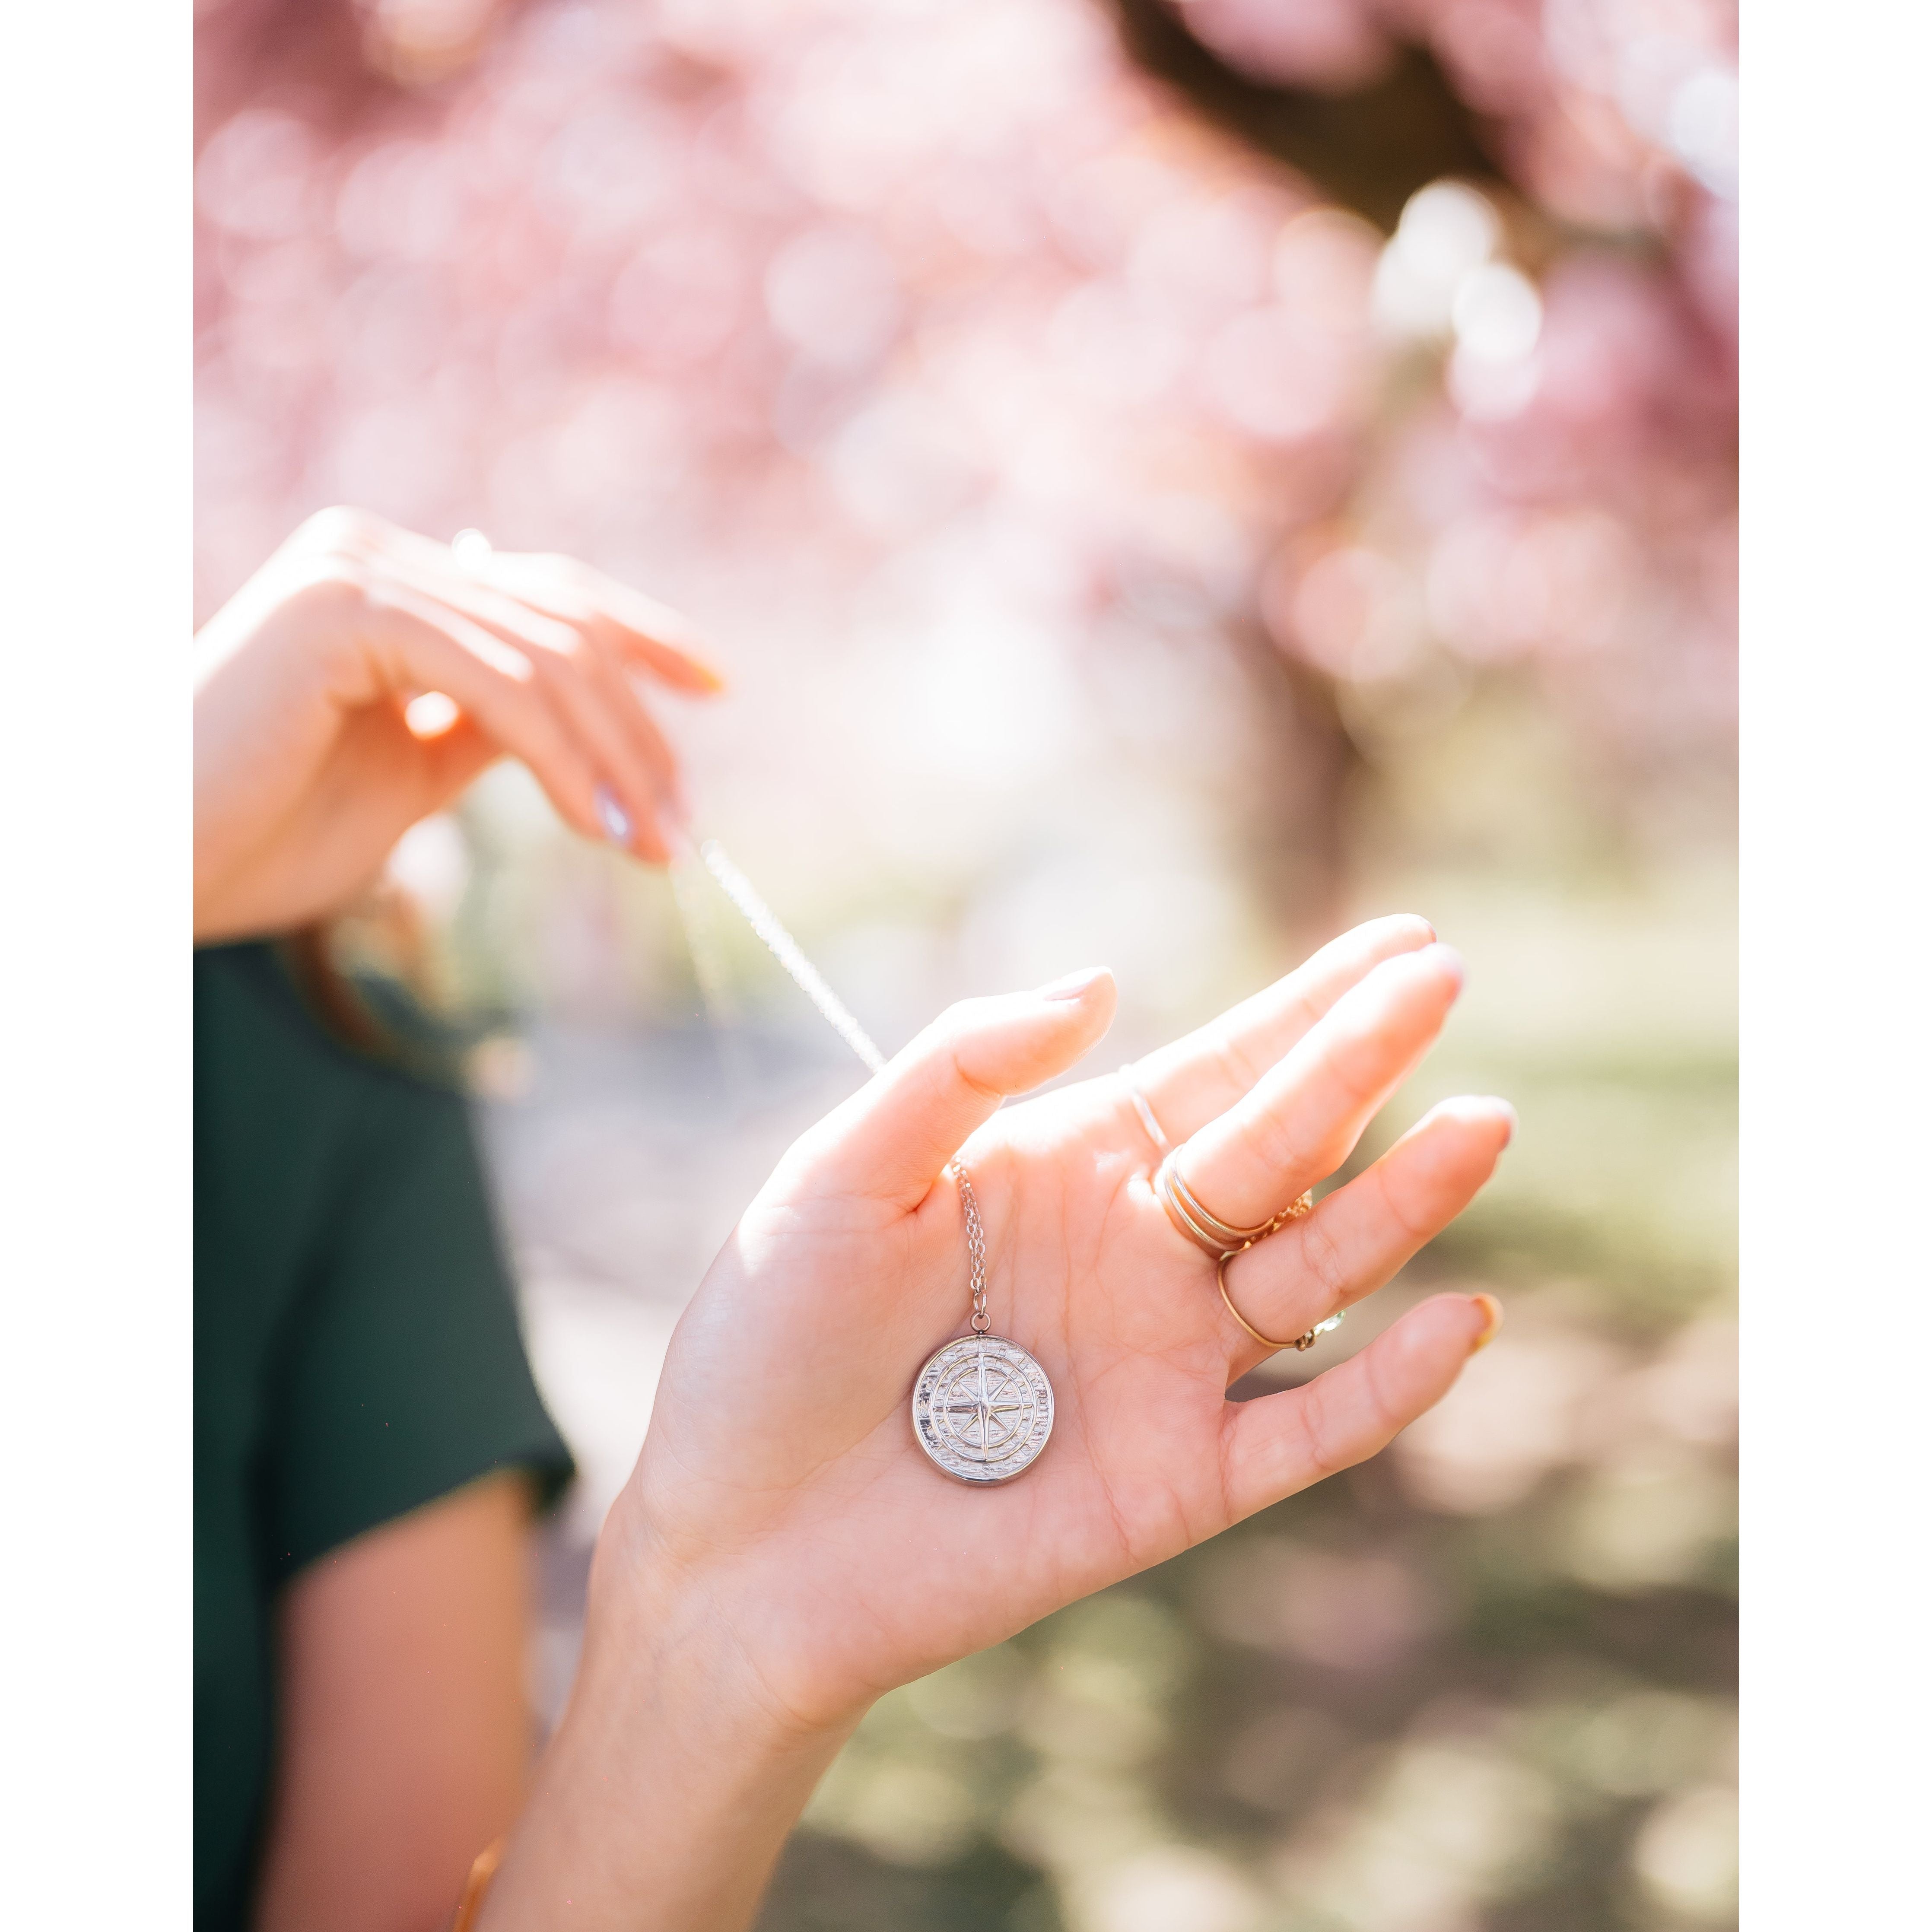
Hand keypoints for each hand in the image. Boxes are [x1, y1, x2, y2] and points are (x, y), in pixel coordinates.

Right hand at [192, 508, 721, 940]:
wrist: (156, 864)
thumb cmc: (266, 830)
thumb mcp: (413, 775)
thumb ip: (486, 732)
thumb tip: (580, 729)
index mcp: (389, 583)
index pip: (545, 593)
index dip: (642, 636)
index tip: (714, 688)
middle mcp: (374, 555)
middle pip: (561, 625)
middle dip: (641, 730)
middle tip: (685, 823)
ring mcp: (357, 572)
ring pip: (544, 658)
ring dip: (616, 760)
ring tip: (655, 843)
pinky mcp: (345, 612)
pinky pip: (496, 684)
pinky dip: (561, 758)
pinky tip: (595, 824)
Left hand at [486, 918, 1512, 1927]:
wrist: (736, 1540)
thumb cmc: (767, 1341)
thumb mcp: (840, 1174)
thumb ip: (958, 1071)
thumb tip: (1101, 981)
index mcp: (1066, 1170)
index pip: (1214, 1071)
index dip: (1305, 1006)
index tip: (1400, 941)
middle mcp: (1137, 1255)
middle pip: (1278, 1146)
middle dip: (1361, 1061)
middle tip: (1446, 977)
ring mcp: (1167, 1367)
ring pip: (1315, 1270)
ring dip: (1401, 1202)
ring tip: (1481, 1121)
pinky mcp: (1178, 1481)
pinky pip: (1306, 1429)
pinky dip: (1384, 1384)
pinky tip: (1460, 1315)